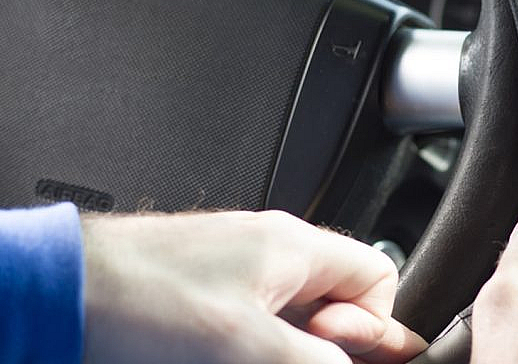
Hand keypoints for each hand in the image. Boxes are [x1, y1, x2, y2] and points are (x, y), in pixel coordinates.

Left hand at [81, 210, 426, 363]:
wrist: (58, 289)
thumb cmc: (136, 299)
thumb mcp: (244, 344)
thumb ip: (314, 361)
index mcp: (294, 245)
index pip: (378, 276)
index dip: (373, 325)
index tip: (341, 357)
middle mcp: (270, 249)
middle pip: (337, 298)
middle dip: (333, 342)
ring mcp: (236, 268)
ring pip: (296, 314)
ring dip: (292, 348)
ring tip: (253, 360)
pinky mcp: (204, 290)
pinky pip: (256, 317)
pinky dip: (258, 344)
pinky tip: (232, 357)